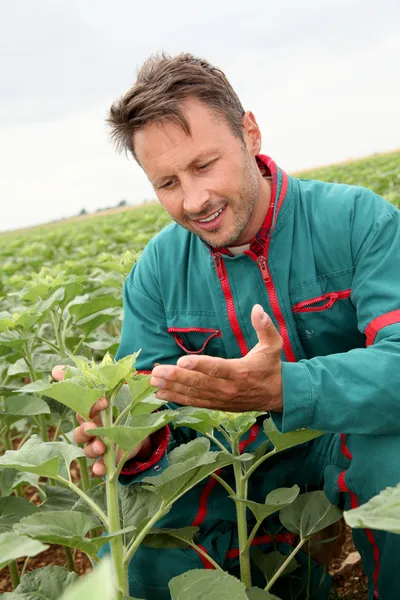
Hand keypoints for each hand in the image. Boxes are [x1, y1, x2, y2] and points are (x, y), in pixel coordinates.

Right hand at [51, 366, 151, 475]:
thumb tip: (54, 369)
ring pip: (87, 450)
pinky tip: (99, 470)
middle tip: (93, 428)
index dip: (92, 406)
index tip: (105, 402)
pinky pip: (99, 467)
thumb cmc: (119, 407)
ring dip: (92, 449)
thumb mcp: (110, 390)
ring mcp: (98, 445)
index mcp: (90, 413)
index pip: (83, 410)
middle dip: (85, 432)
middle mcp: (90, 430)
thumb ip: (90, 379)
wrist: (140, 428)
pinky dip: (98, 469)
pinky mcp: (108, 459)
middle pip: (79, 434)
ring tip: (100, 447)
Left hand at [150, 304, 282, 412]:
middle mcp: (228, 388)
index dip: (199, 365)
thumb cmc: (272, 366)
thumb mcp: (273, 345)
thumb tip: (257, 308)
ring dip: (172, 388)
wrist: (279, 396)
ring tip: (153, 381)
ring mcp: (221, 399)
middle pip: (200, 383)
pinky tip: (161, 394)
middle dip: (176, 377)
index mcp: (240, 372)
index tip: (180, 360)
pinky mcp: (217, 405)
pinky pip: (195, 402)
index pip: (217, 368)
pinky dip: (178, 399)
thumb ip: (265, 327)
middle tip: (157, 372)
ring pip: (194, 394)